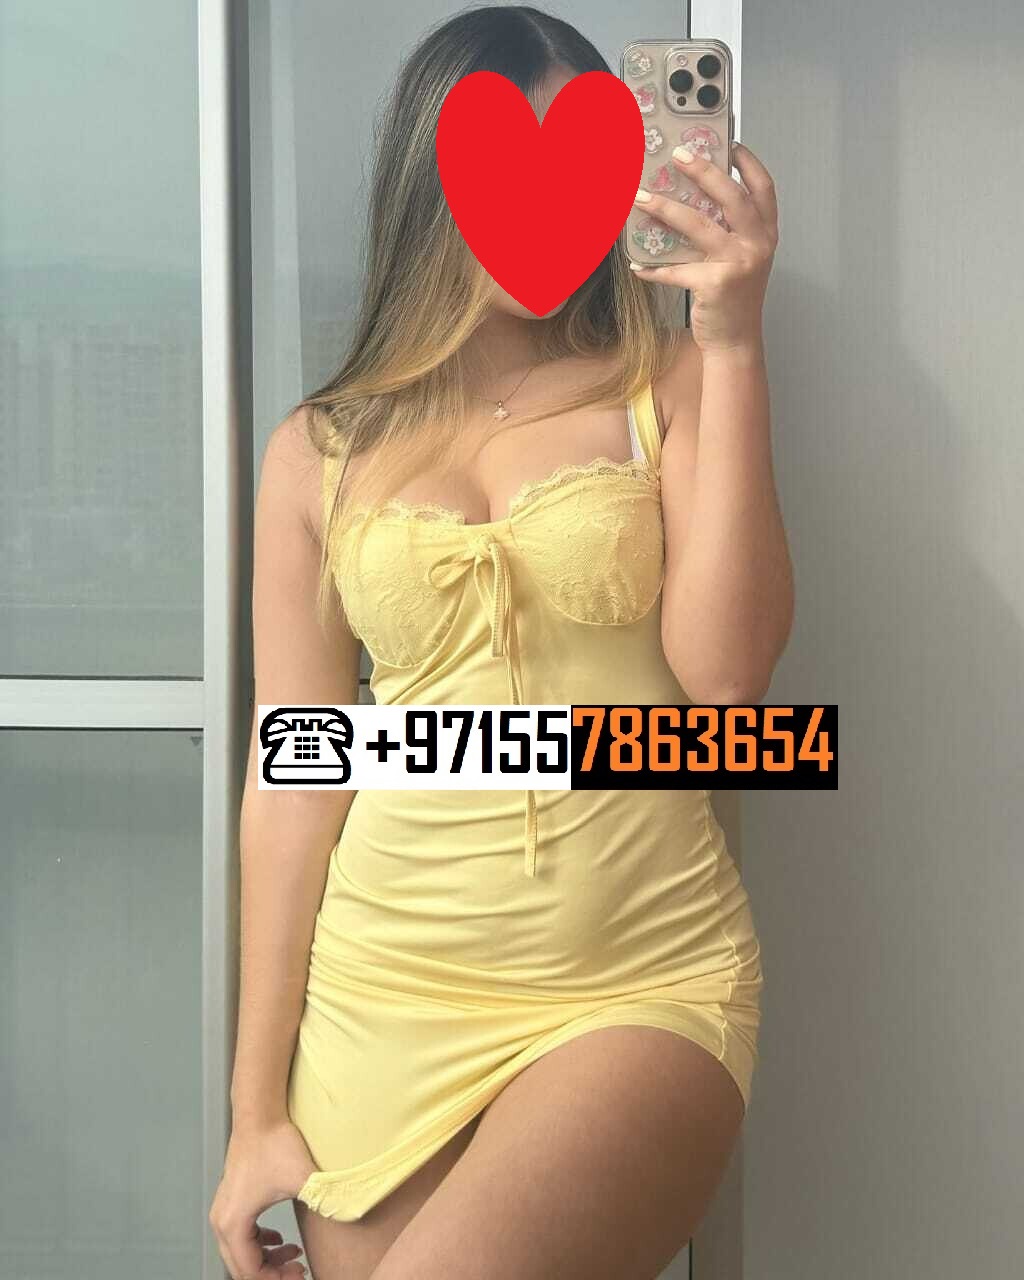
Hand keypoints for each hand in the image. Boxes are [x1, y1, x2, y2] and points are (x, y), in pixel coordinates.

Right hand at [209, 1118, 316, 1278]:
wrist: (260, 1114)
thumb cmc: (275, 1143)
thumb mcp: (304, 1178)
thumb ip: (326, 1201)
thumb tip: (348, 1215)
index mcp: (234, 1224)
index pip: (250, 1272)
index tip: (301, 1274)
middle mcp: (222, 1221)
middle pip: (242, 1267)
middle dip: (272, 1274)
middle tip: (299, 1270)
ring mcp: (224, 1210)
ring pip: (241, 1253)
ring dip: (266, 1260)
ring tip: (295, 1255)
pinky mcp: (232, 1200)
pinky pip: (241, 1236)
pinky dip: (260, 1244)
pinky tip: (281, 1239)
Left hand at [628, 141, 778, 355]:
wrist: (736, 341)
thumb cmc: (734, 299)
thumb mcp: (741, 259)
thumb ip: (728, 232)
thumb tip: (691, 202)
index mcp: (765, 234)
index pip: (763, 188)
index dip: (748, 162)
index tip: (730, 142)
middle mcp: (757, 244)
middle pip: (731, 196)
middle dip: (704, 171)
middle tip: (677, 155)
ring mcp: (738, 264)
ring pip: (698, 225)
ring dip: (665, 208)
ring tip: (640, 196)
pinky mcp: (715, 284)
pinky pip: (676, 270)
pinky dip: (654, 268)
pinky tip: (636, 263)